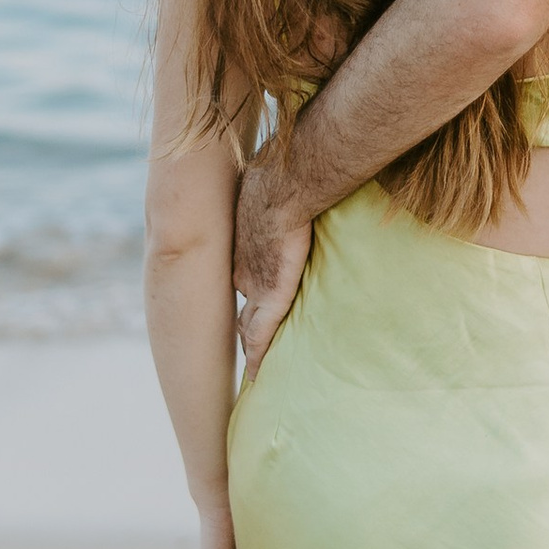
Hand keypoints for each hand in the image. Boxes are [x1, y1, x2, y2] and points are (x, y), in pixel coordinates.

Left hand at [232, 139, 312, 369]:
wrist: (288, 179)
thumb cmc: (286, 170)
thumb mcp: (275, 181)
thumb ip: (286, 186)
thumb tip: (309, 169)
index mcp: (244, 242)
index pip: (243, 273)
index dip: (245, 286)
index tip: (247, 295)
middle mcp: (243, 266)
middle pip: (240, 303)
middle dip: (239, 324)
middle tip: (242, 345)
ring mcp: (255, 281)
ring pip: (248, 324)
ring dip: (250, 346)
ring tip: (251, 373)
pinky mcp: (272, 292)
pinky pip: (261, 334)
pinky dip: (259, 357)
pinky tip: (257, 378)